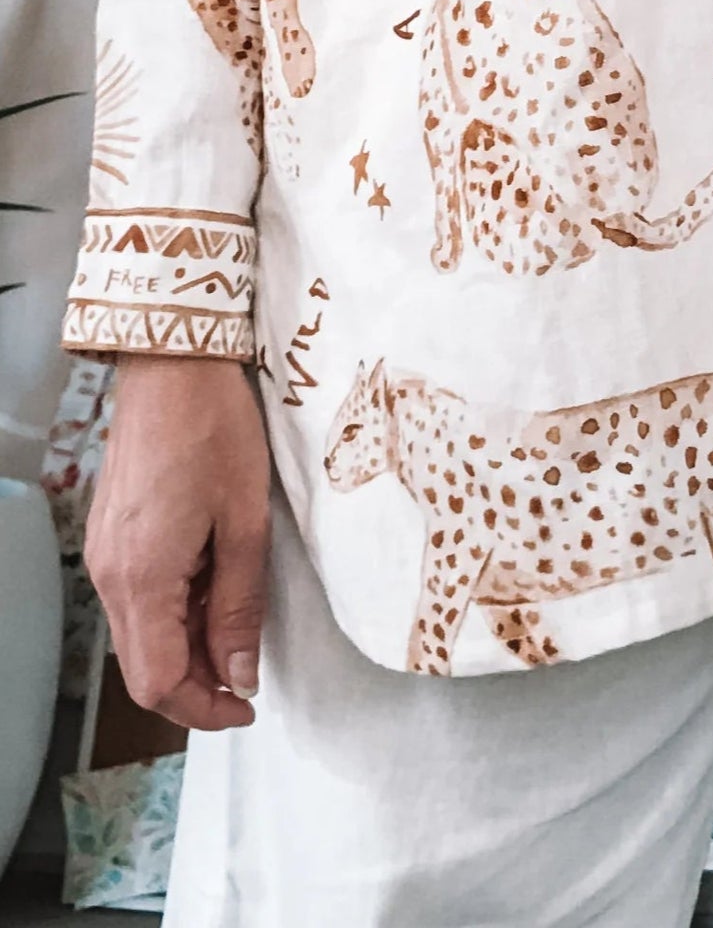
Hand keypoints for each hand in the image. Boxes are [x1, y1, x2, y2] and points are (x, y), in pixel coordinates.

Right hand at [84, 354, 271, 730]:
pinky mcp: (110, 535)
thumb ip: (240, 605)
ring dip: (187, 644)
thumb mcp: (245, 522)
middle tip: (249, 672)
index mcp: (142, 579)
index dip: (204, 708)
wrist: (171, 363)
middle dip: (197, 682)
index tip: (248, 706)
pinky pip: (136, 598)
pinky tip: (212, 583)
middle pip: (143, 667)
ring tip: (238, 618)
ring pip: (140, 634)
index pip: (159, 683)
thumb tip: (240, 674)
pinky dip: (174, 610)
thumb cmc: (214, 429)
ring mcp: (104, 555)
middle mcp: (109, 575)